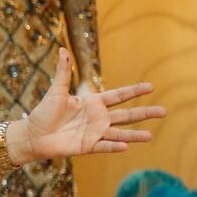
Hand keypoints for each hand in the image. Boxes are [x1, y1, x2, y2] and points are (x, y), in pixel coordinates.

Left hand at [20, 47, 163, 161]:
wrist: (32, 135)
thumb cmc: (43, 113)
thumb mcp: (55, 90)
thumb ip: (62, 72)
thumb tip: (61, 50)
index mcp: (92, 103)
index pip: (118, 96)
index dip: (134, 91)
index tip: (151, 87)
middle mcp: (97, 118)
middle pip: (126, 115)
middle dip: (144, 112)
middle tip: (164, 111)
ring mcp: (94, 133)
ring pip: (119, 133)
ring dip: (134, 135)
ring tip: (151, 136)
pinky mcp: (87, 146)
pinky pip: (103, 146)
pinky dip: (114, 146)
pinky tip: (126, 147)